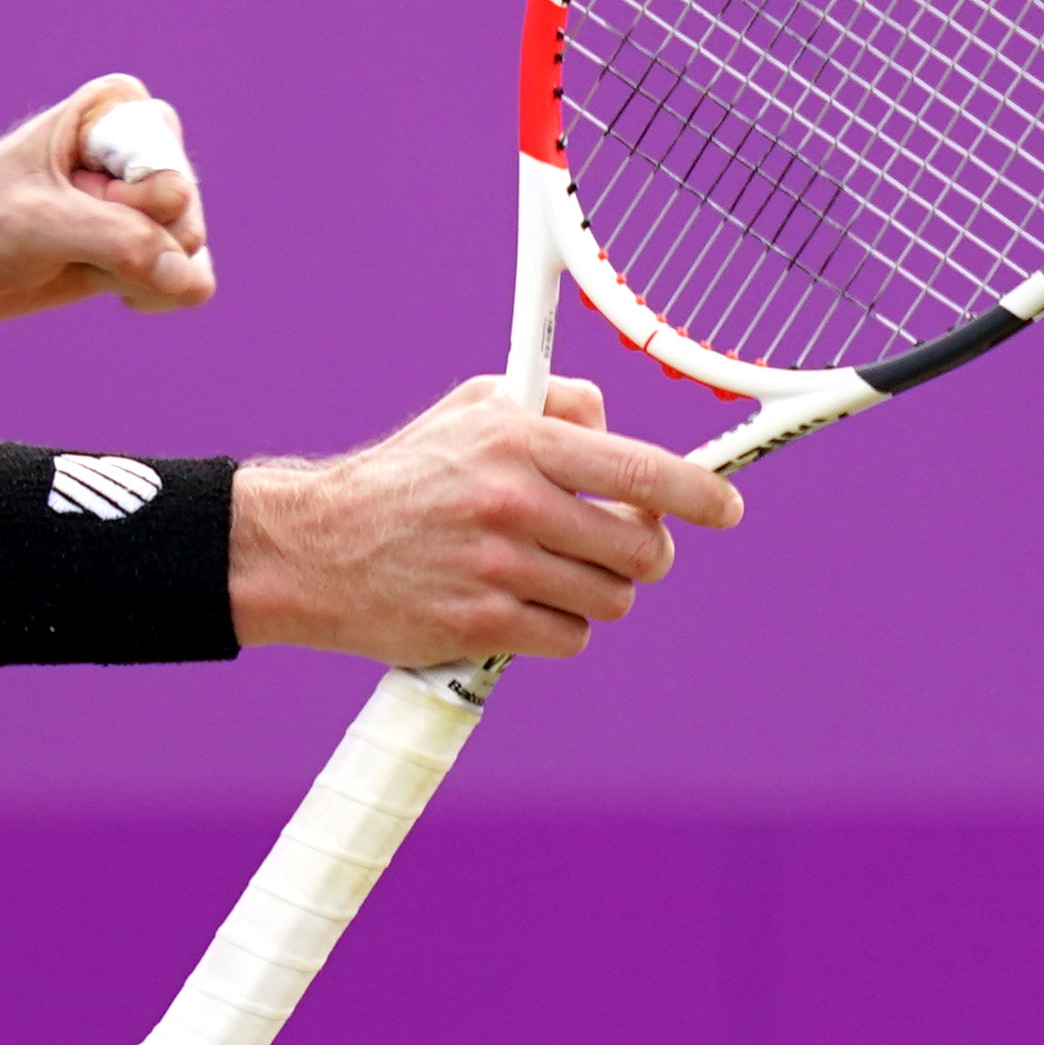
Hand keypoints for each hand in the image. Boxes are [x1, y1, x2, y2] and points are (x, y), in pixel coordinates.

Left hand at [0, 75, 212, 331]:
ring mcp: (148, 200)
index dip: (119, 206)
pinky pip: (190, 280)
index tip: (61, 196)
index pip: (168, 177)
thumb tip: (192, 280)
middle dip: (127, 248)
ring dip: (137, 276)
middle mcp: (145, 148)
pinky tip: (103, 284)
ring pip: (192, 255)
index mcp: (120, 111)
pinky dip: (151, 295)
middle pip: (187, 220)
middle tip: (63, 235)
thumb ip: (121, 242)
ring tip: (77, 258)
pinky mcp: (147, 244)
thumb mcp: (39, 223)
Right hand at [229, 377, 744, 663]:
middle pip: (641, 547)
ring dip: (594, 592)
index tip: (727, 508)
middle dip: (642, 553)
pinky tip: (517, 608)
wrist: (316, 550)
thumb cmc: (404, 477)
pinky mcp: (484, 625)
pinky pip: (571, 638)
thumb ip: (555, 406)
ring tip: (547, 575)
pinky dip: (557, 629)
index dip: (701, 494)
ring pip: (612, 599)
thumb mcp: (472, 409)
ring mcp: (499, 569)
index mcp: (518, 440)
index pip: (639, 468)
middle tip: (614, 548)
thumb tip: (621, 429)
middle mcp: (512, 501)